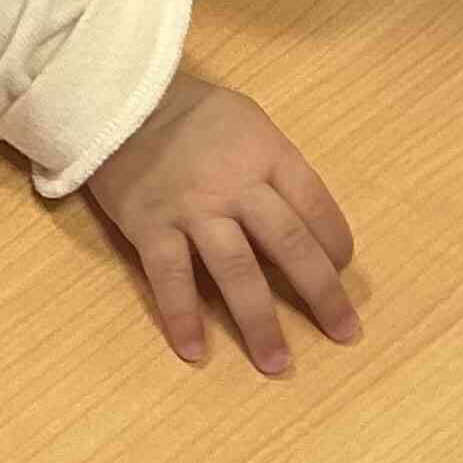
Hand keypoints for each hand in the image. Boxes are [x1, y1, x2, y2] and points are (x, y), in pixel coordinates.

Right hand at [85, 71, 357, 374]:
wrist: (117, 98)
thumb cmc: (191, 113)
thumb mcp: (248, 121)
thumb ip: (275, 168)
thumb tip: (303, 225)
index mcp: (267, 155)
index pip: (317, 207)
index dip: (336, 244)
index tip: (341, 271)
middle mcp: (236, 187)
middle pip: (289, 246)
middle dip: (322, 295)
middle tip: (345, 333)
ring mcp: (192, 210)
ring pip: (236, 272)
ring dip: (260, 322)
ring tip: (277, 364)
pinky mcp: (149, 226)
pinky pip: (170, 278)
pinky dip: (182, 316)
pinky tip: (193, 352)